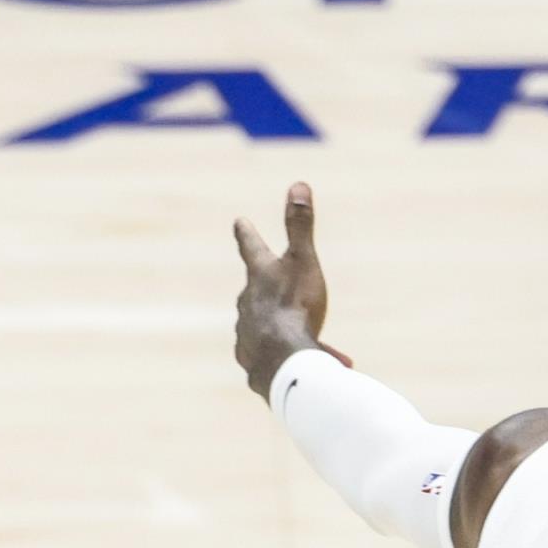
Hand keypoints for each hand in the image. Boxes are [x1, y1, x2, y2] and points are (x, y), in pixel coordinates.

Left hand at [232, 181, 351, 400]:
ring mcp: (247, 333)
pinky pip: (270, 356)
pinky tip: (300, 363)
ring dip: (285, 328)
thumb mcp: (304, 261)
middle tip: (283, 286)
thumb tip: (298, 185)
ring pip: (266, 326)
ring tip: (307, 339)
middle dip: (268, 288)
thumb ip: (300, 226)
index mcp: (259, 276)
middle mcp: (247, 303)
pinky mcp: (253, 362)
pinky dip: (284, 355)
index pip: (251, 246)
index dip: (247, 232)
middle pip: (255, 289)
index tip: (240, 222)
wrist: (283, 361)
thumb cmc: (296, 307)